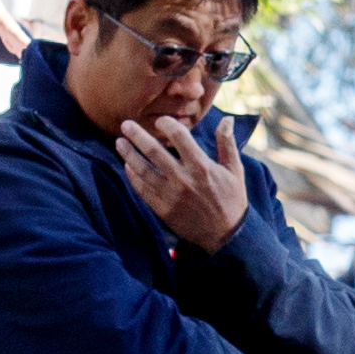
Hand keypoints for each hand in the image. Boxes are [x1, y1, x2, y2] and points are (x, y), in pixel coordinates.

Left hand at [114, 111, 247, 251]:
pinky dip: (133, 177)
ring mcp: (171, 196)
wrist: (225, 234)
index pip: (179, 137)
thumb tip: (226, 118)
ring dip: (129, 154)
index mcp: (202, 167)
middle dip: (137, 135)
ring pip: (143, 170)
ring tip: (119, 142)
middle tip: (125, 124)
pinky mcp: (163, 209)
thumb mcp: (235, 170)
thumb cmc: (231, 199)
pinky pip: (143, 190)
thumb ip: (227, 143)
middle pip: (154, 151)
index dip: (167, 124)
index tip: (160, 120)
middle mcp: (184, 180)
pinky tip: (127, 166)